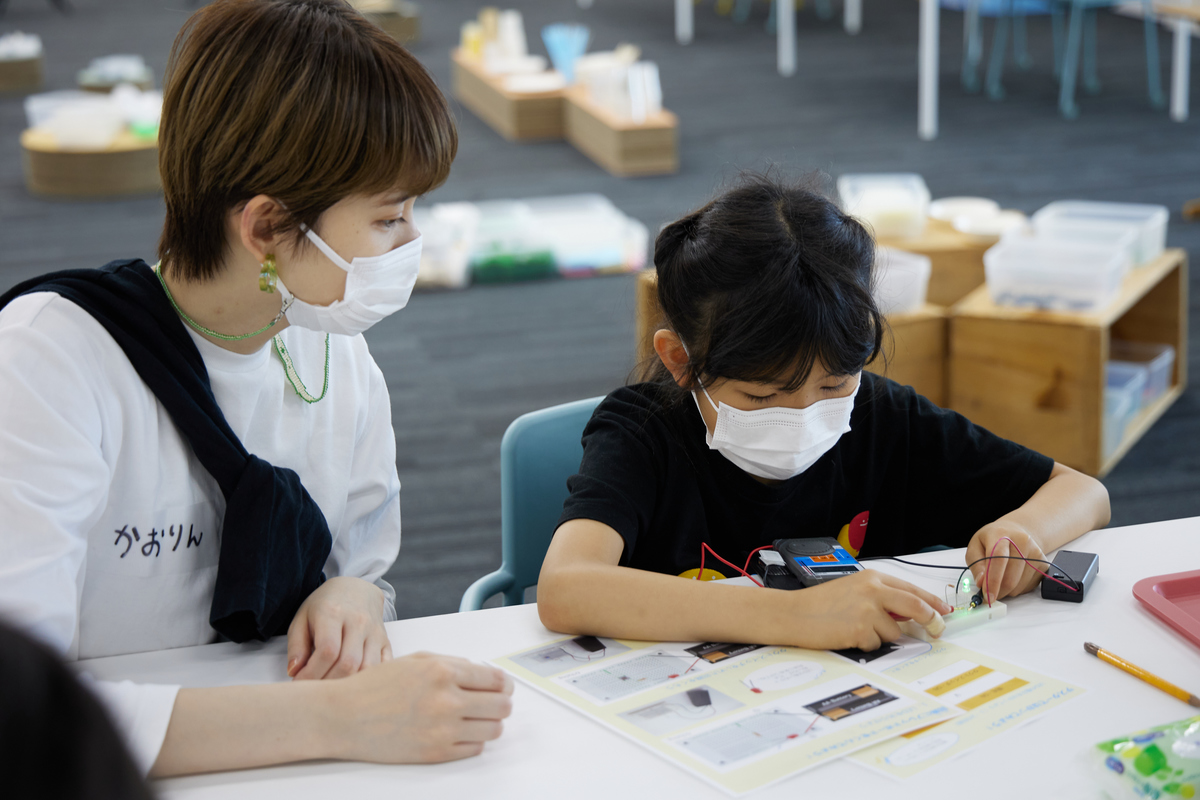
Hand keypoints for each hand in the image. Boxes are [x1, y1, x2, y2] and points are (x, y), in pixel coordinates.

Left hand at [287, 576, 390, 679]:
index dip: (312, 673)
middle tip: (315, 689)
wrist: (356, 588)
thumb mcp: (302, 618)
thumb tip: (294, 672)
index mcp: (333, 613)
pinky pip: (383, 666)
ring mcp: (375, 631)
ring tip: (331, 687)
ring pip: (367, 668)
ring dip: (348, 685)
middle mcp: (358, 621)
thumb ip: (296, 645)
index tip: (300, 682)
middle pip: (348, 663)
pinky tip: (352, 682)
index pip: (327, 651)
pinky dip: (369, 680)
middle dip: (329, 683)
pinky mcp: (385, 640)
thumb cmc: (325, 605)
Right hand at [323, 652, 514, 762]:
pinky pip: (475, 749)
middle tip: (493, 703)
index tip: (502, 687)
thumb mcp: (417, 660)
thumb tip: (487, 674)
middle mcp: (447, 699)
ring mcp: (443, 729)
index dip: (504, 684)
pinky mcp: (436, 753)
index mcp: (443, 671)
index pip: (496, 679)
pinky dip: (473, 741)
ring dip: (490, 723)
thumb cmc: (376, 686)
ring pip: (493, 729)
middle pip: (502, 706)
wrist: (345, 716)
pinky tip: (458, 732)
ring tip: (475, 719)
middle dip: (501, 703)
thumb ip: (454, 664)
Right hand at [785, 570, 951, 650]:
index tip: (945, 611)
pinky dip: (866, 645)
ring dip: (881, 636)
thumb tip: (908, 614)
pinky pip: (877, 645)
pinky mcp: (862, 630)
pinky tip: (847, 635)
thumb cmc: (819, 604)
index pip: (912, 589)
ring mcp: (868, 610)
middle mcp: (873, 590)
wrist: (793, 614)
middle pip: (917, 606)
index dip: (933, 602)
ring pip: (896, 632)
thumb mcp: (852, 590)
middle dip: (932, 620)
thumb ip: (880, 597)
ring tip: (855, 629)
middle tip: (937, 629)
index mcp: (872, 578)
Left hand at [966, 522, 1046, 604]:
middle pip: (1010, 577)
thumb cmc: (992, 540)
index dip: (992, 580)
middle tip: (990, 593)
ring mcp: (1036, 552)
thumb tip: (981, 582)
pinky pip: (1029, 587)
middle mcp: (1022, 541)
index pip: (998, 559)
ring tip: (1001, 578)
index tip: (987, 596)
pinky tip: (1013, 576)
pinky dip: (1018, 588)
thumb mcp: (975, 547)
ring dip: (1007, 590)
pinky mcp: (1043, 564)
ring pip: (1019, 586)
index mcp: (1001, 534)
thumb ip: (976, 566)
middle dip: (998, 591)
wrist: (1015, 532)